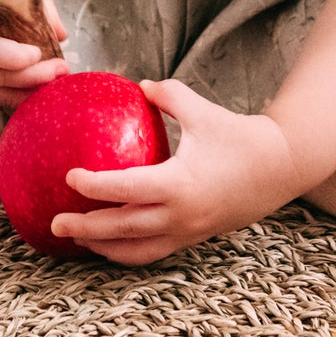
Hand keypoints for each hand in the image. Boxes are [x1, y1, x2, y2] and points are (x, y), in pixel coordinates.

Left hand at [51, 79, 302, 265]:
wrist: (280, 168)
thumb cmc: (239, 136)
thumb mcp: (202, 110)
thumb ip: (168, 95)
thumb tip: (138, 84)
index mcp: (179, 183)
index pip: (125, 189)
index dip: (94, 186)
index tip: (69, 176)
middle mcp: (180, 215)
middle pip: (122, 230)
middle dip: (86, 229)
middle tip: (56, 221)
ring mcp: (187, 232)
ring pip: (135, 251)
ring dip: (103, 247)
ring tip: (76, 238)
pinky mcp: (193, 238)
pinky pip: (152, 251)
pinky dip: (126, 250)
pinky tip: (110, 240)